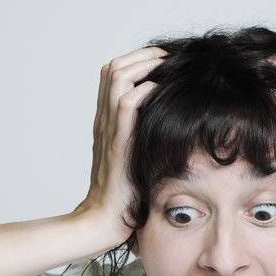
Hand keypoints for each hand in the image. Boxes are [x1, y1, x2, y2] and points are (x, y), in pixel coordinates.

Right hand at [75, 46, 166, 247]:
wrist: (104, 219)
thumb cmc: (124, 195)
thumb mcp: (134, 158)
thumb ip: (143, 139)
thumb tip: (171, 127)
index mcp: (106, 122)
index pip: (111, 75)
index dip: (135, 60)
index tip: (161, 59)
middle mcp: (103, 120)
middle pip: (112, 68)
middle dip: (142, 56)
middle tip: (167, 57)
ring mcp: (108, 129)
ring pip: (117, 77)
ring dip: (144, 65)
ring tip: (165, 66)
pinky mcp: (117, 142)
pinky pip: (127, 103)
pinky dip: (145, 90)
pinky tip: (160, 91)